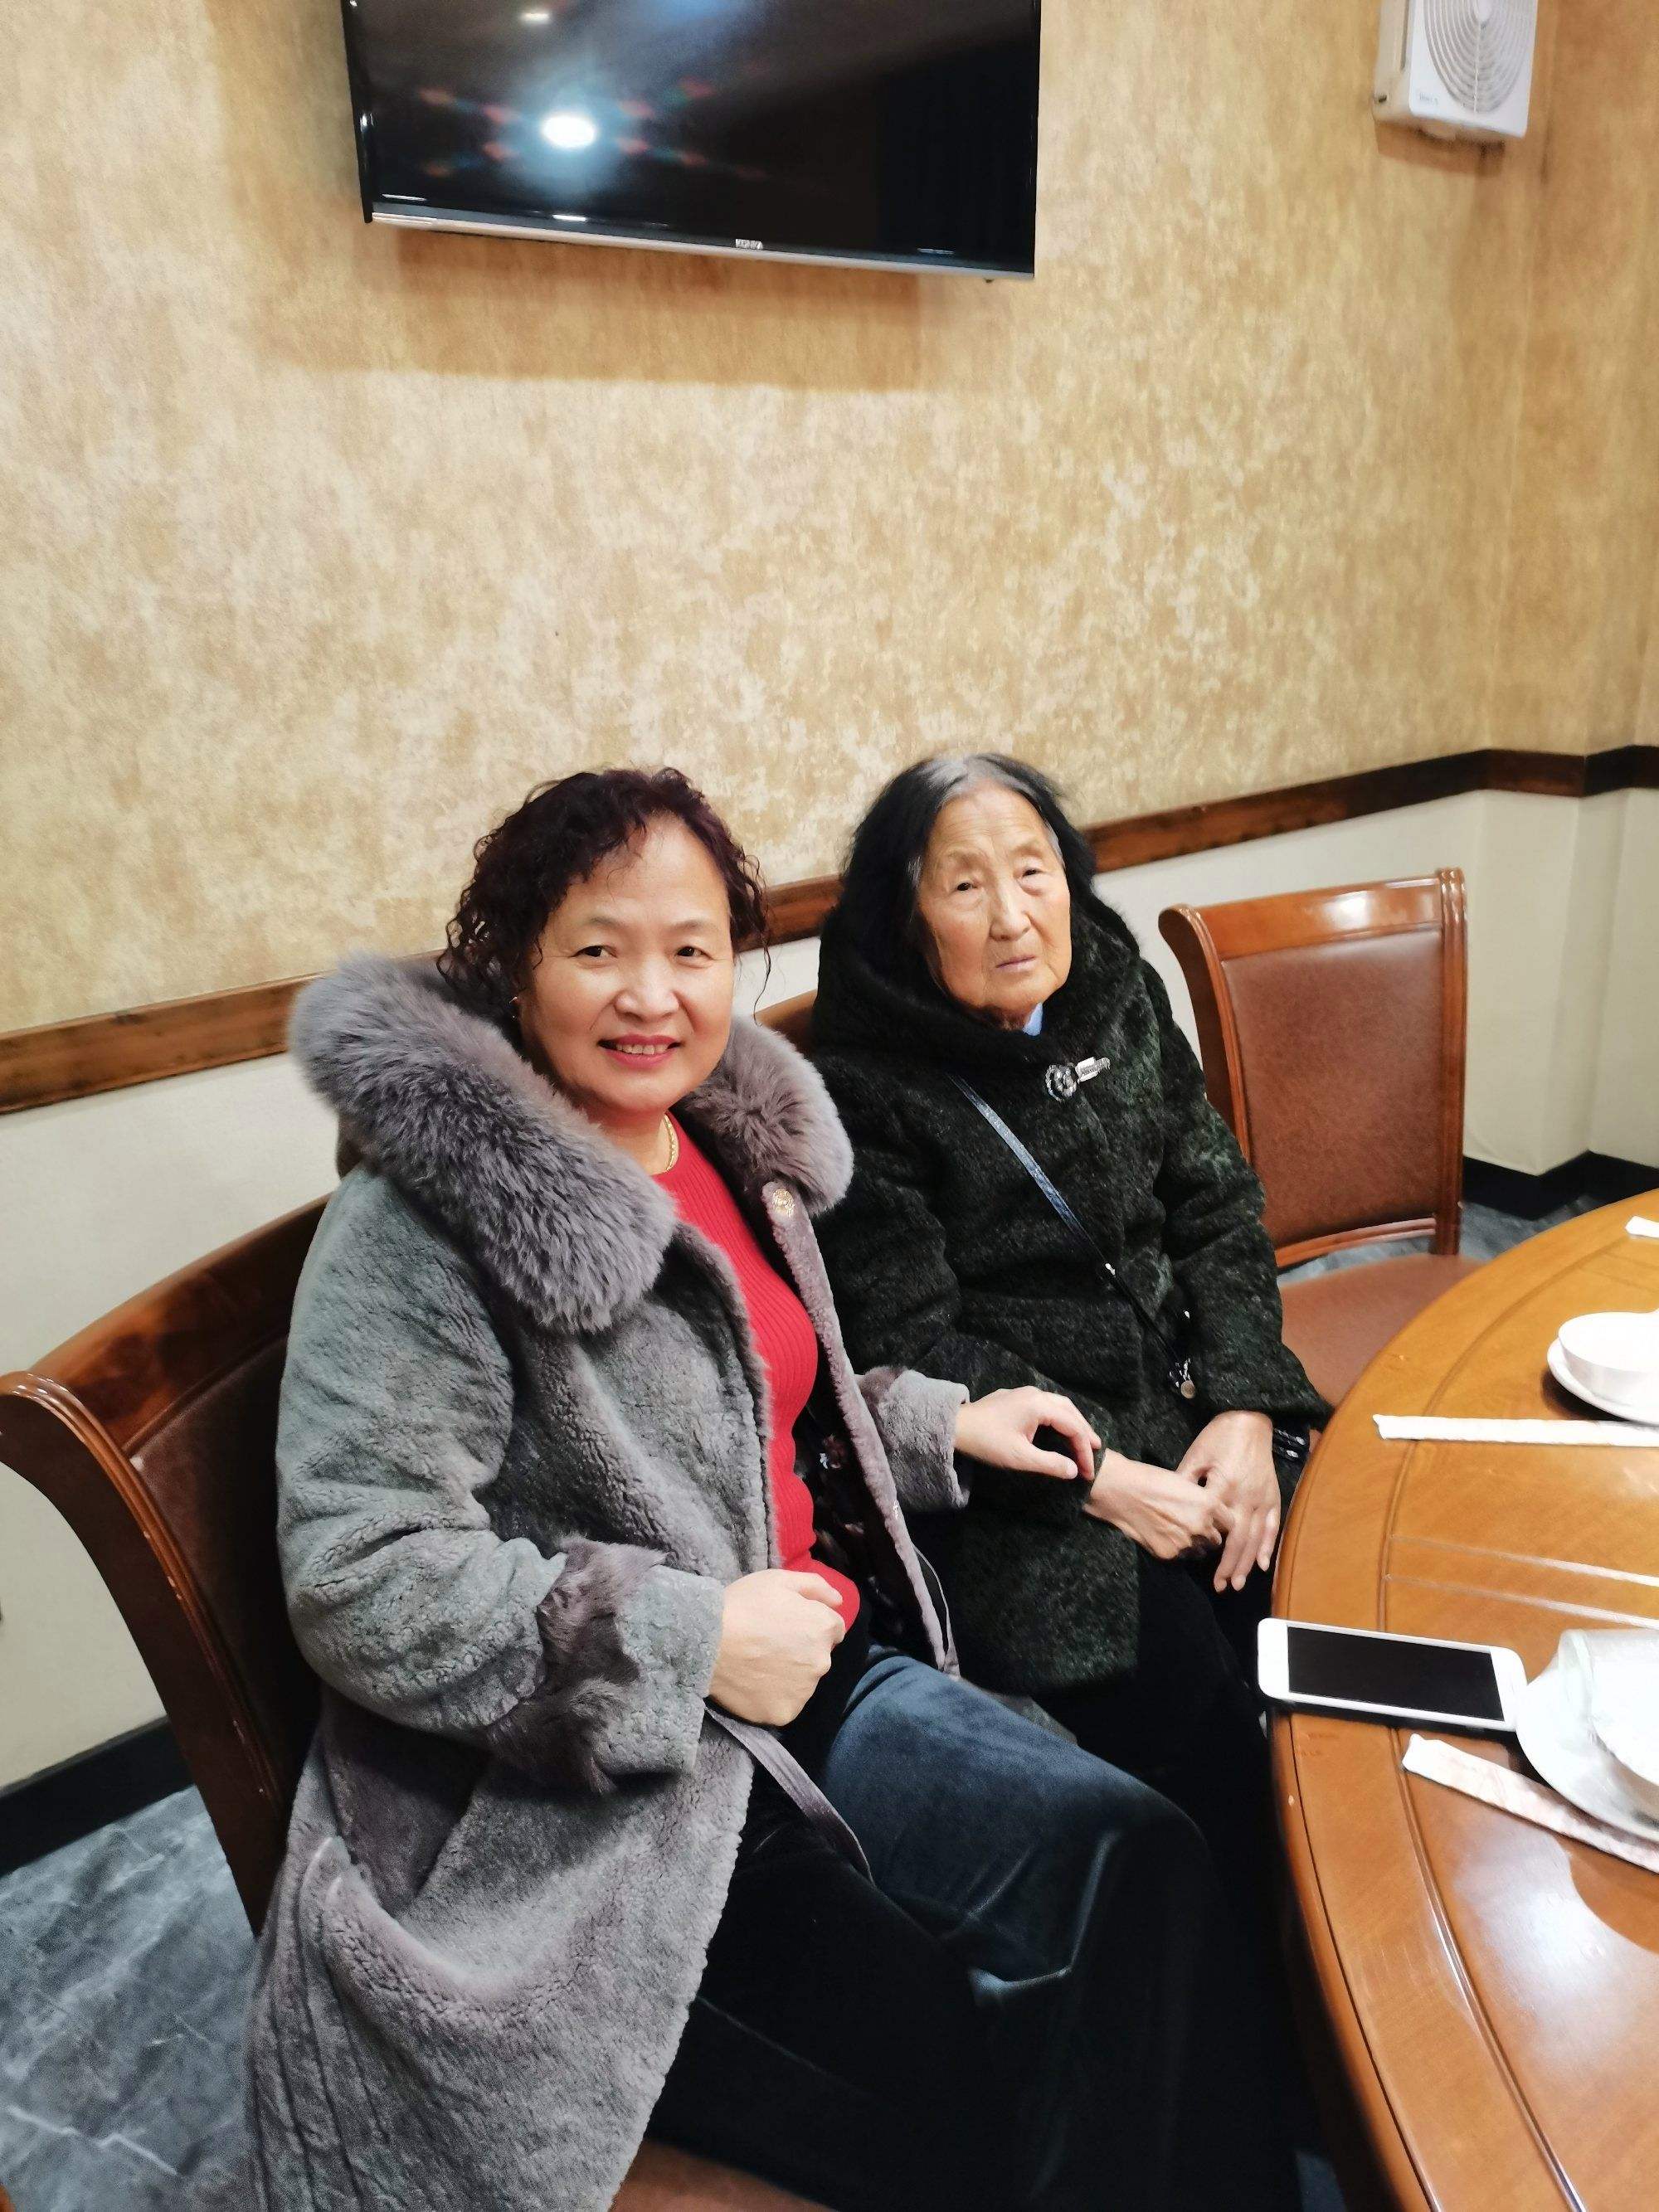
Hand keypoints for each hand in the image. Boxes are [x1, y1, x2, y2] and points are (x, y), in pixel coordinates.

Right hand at [708, 1569, 845, 1726]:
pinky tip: (754, 1683)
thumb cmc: (742, 1605)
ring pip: (803, 1682)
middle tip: (770, 1643)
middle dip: (802, 1650)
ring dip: (790, 1674)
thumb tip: (838, 1601)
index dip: (810, 1623)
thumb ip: (815, 1586)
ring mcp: (804, 1691)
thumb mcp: (778, 1580)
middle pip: (818, 1656)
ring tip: (759, 1664)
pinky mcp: (784, 1713)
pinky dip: (774, 1696)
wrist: (705, 1643)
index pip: (832, 1628)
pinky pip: (785, 1704)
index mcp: (823, 1627)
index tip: (787, 1624)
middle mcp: (822, 1662)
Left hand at [954, 1388, 1100, 1480]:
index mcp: (1039, 1405)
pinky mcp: (1015, 1398)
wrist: (954, 1427)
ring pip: (1058, 1405)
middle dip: (1083, 1432)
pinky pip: (1046, 1405)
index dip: (1083, 1450)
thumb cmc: (986, 1442)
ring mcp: (1024, 1394)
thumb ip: (1050, 1464)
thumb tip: (1074, 1470)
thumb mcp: (1020, 1457)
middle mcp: (1035, 1394)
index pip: (1072, 1426)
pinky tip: (1059, 1428)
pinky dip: (1059, 1418)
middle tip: (1097, 1450)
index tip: (1087, 1472)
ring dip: (1072, 1422)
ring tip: (1083, 1439)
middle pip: (1069, 1411)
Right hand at [1082, 1451, 1226, 1558]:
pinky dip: (1177, 1550)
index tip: (1215, 1521)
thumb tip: (1213, 1515)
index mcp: (1209, 1503)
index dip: (1222, 1522)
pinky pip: (1181, 1558)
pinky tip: (1164, 1536)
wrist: (1121, 1491)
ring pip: (1200, 1551)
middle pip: (1217, 1540)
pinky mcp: (1169, 1554)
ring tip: (1178, 1532)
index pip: (1230, 1523)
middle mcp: (1201, 1525)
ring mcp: (1186, 1542)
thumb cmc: (1151, 1480)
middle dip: (1209, 1535)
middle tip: (1194, 1527)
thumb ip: (1203, 1501)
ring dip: (1194, 1545)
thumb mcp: (1186, 1483)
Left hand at [1176, 1411, 1279, 1591]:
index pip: (1217, 1527)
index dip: (1211, 1550)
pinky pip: (1273, 1525)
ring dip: (1247, 1562)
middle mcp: (1247, 1497)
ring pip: (1256, 1537)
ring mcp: (1263, 1498)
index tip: (1202, 1567)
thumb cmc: (1219, 1436)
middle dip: (1231, 1566)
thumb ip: (1186, 1481)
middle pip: (1239, 1540)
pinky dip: (1268, 1546)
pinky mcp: (1273, 1496)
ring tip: (1239, 1583)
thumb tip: (1173, 1504)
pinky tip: (1263, 1564)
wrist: (1250, 1419)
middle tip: (1223, 1587)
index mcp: (1225, 1487)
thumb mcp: (1196, 1455)